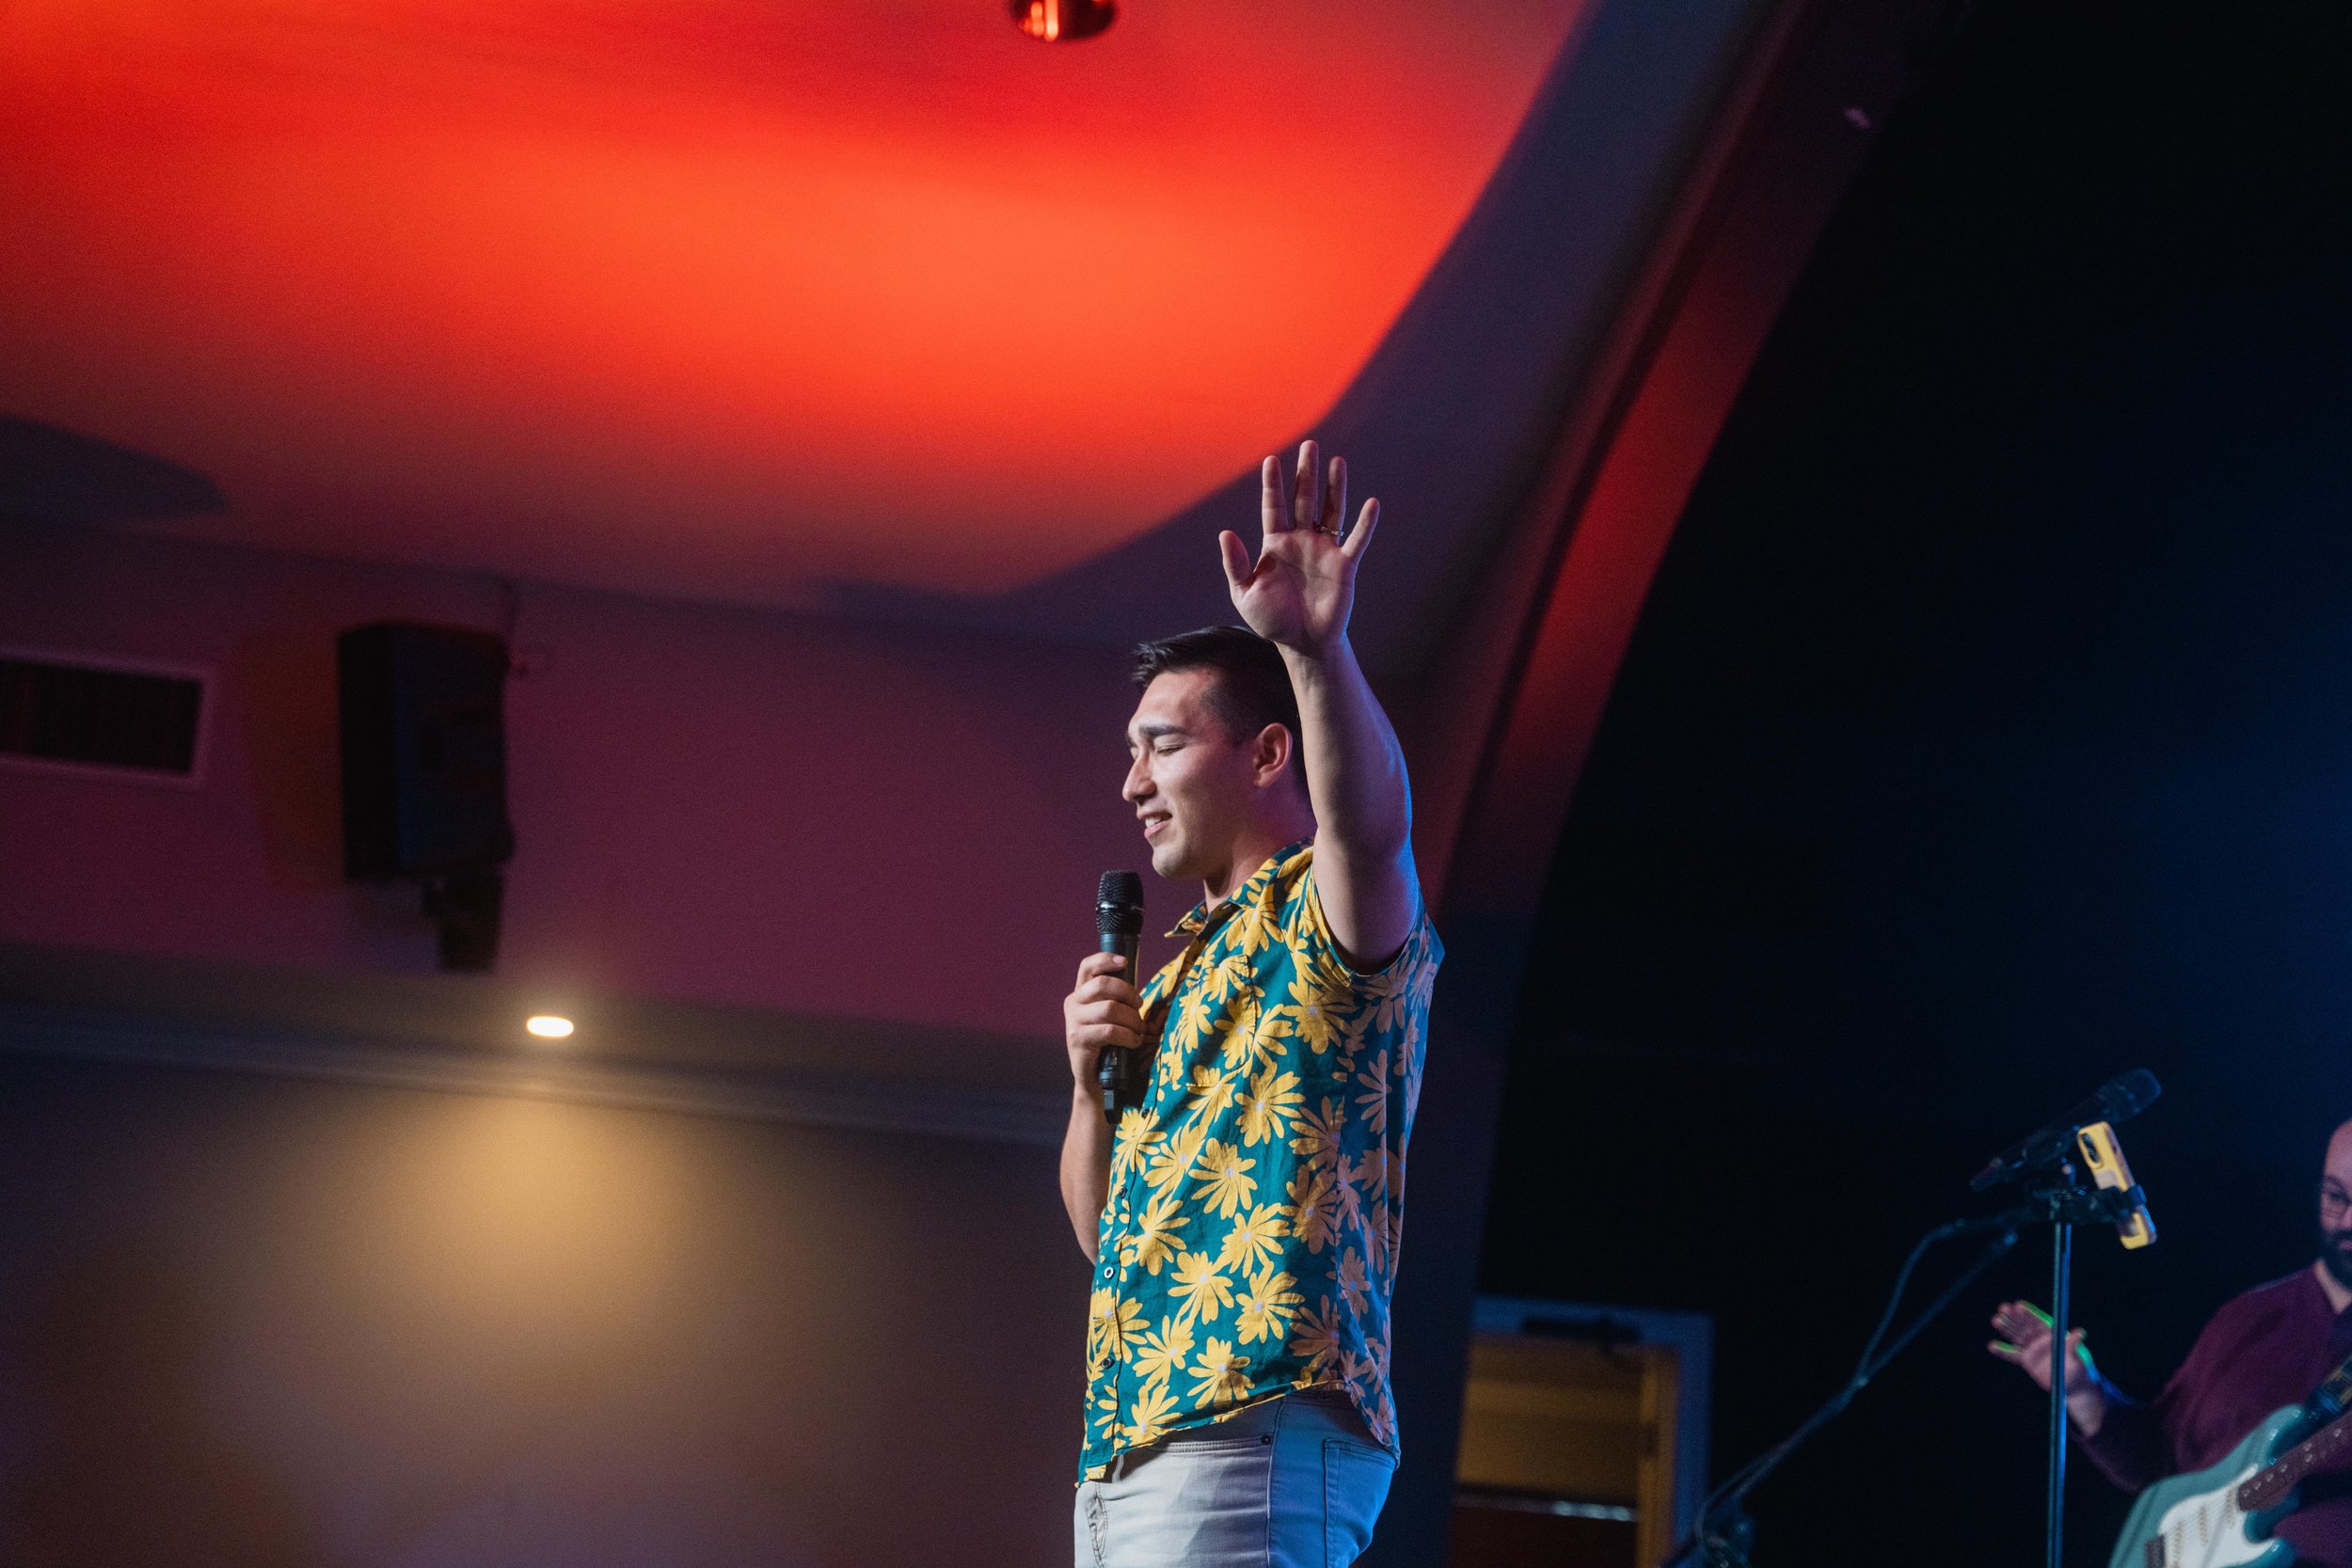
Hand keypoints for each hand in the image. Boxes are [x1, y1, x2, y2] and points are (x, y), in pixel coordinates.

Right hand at [1063, 951, 1144, 1092]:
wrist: (1095, 1078)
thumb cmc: (1108, 1043)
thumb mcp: (1109, 1016)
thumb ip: (1115, 998)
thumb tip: (1136, 985)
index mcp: (1080, 994)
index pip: (1087, 967)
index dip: (1105, 960)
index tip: (1124, 962)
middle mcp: (1073, 1004)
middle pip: (1102, 985)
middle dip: (1128, 993)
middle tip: (1139, 1006)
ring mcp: (1073, 1022)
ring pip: (1110, 1008)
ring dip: (1132, 1019)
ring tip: (1139, 1030)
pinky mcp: (1078, 1040)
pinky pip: (1110, 1030)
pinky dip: (1128, 1035)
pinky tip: (1134, 1041)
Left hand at [1221, 440, 1380, 656]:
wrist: (1302, 643)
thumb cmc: (1271, 620)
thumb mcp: (1244, 593)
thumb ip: (1235, 564)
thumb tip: (1226, 533)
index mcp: (1276, 543)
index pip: (1274, 506)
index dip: (1273, 484)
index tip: (1272, 460)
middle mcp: (1301, 540)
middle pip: (1304, 499)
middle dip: (1306, 473)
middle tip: (1309, 445)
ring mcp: (1324, 550)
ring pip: (1331, 512)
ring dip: (1334, 487)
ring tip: (1337, 461)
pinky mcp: (1344, 565)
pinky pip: (1356, 540)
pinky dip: (1366, 523)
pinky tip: (1371, 503)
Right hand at [1989, 1300, 2107, 1430]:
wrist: (2073, 1385)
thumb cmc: (2079, 1368)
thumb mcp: (2078, 1356)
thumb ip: (2074, 1345)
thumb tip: (2080, 1333)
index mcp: (2052, 1333)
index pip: (2038, 1320)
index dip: (2029, 1313)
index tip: (2018, 1305)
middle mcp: (2040, 1338)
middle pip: (2025, 1325)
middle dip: (2014, 1316)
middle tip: (2003, 1308)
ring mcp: (2032, 1348)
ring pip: (2016, 1336)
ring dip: (2006, 1328)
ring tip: (1996, 1320)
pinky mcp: (2026, 1360)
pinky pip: (2012, 1355)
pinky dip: (2002, 1351)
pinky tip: (1991, 1346)